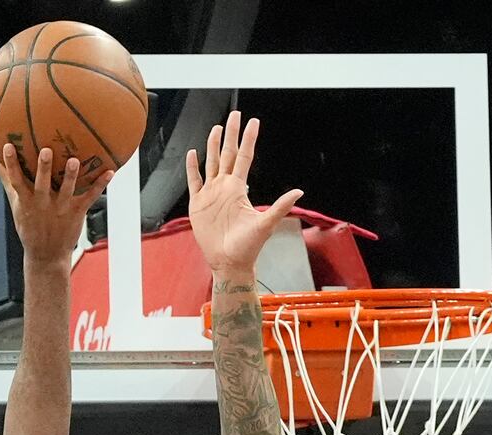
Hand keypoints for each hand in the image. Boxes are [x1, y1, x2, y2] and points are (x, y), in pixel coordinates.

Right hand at [0, 145, 112, 265]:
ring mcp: (61, 208)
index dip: (11, 164)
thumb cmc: (30, 226)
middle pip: (42, 183)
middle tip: (46, 150)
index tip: (7, 146)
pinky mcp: (77, 213)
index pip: (16, 180)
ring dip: (71, 176)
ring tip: (75, 161)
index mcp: (27, 201)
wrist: (47, 256)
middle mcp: (43, 204)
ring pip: (67, 190)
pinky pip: (90, 197)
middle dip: (44, 168)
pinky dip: (100, 185)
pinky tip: (110, 171)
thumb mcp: (16, 205)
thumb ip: (8, 181)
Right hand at [186, 111, 303, 274]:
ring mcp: (211, 195)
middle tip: (234, 115)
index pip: (244, 157)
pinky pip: (194, 181)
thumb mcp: (266, 224)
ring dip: (212, 146)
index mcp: (239, 189)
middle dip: (230, 134)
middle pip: (227, 154)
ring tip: (216, 128)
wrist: (228, 262)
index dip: (248, 140)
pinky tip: (193, 154)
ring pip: (211, 163)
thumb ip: (280, 206)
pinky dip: (192, 167)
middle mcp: (225, 188)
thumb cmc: (248, 247)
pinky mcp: (197, 204)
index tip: (253, 122)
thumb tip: (299, 192)